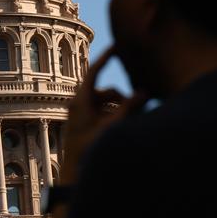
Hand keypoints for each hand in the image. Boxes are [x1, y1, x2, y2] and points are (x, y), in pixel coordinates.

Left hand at [61, 46, 148, 183]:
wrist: (73, 172)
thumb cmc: (88, 149)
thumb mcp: (111, 126)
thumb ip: (128, 108)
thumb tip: (143, 91)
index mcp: (80, 100)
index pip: (94, 71)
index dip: (106, 57)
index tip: (117, 46)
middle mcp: (79, 104)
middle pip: (106, 90)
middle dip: (124, 97)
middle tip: (141, 106)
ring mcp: (81, 114)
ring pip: (107, 103)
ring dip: (121, 109)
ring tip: (134, 121)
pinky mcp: (85, 123)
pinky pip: (103, 113)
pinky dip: (115, 116)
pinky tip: (125, 127)